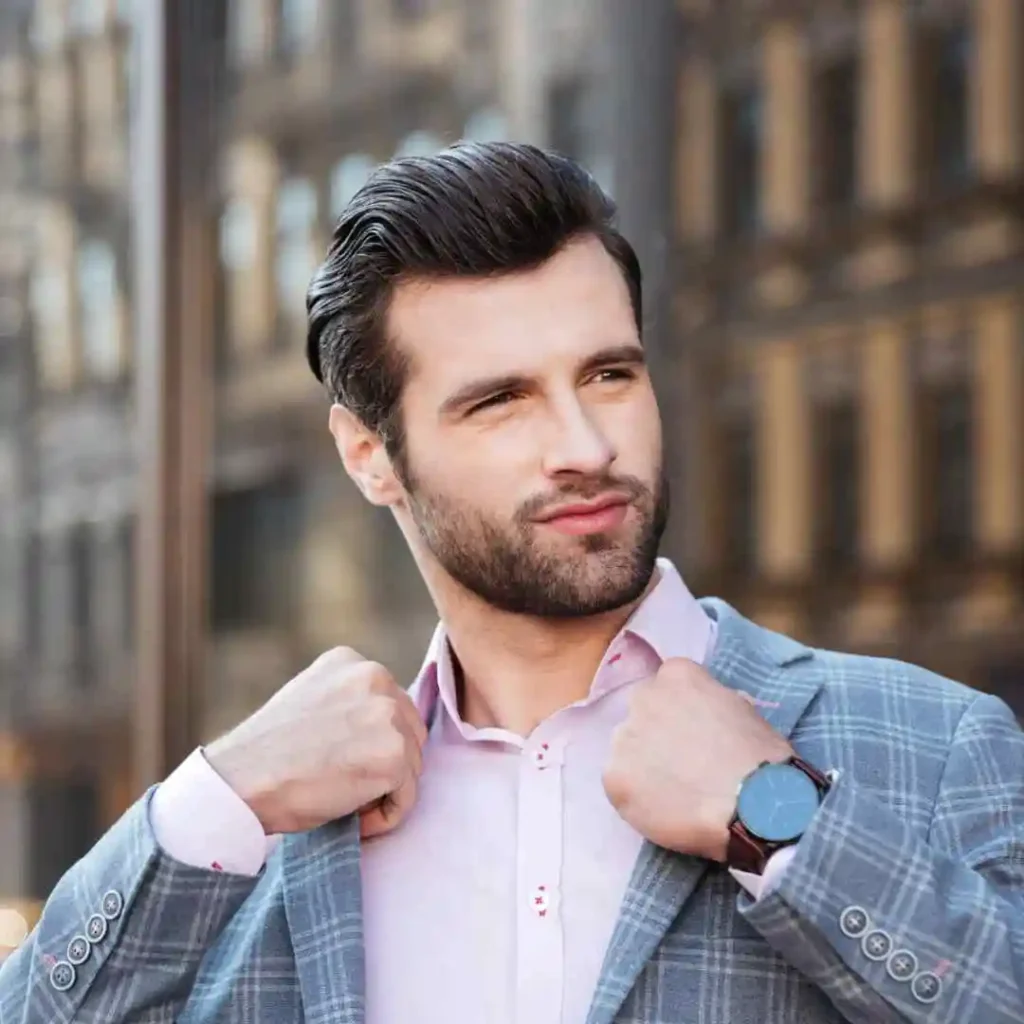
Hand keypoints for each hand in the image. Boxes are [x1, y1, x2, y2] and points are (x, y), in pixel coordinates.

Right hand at [205, 647, 426, 838]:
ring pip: (412, 764)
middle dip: (386, 764)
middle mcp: (375, 677)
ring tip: (344, 801)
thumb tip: (381, 732)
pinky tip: (354, 820)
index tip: (339, 762)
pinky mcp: (394, 755)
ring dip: (385, 790)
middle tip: (345, 786)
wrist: (240, 782)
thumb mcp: (309, 701)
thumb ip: (347, 703)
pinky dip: (385, 818)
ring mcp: (388, 715)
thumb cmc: (266, 755)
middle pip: (409, 730)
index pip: (389, 704)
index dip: (371, 742)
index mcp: (351, 661)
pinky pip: (407, 797)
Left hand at [603, 658, 792, 861]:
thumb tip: (705, 712)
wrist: (755, 805)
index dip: (678, 713)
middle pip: (641, 714)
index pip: (666, 687)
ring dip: (643, 766)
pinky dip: (636, 798)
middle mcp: (643, 697)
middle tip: (681, 763)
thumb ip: (712, 703)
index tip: (692, 733)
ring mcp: (625, 736)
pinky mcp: (614, 775)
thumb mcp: (744, 710)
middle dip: (656, 735)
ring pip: (627, 750)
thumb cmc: (761, 757)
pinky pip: (620, 785)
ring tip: (674, 791)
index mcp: (676, 674)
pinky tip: (664, 809)